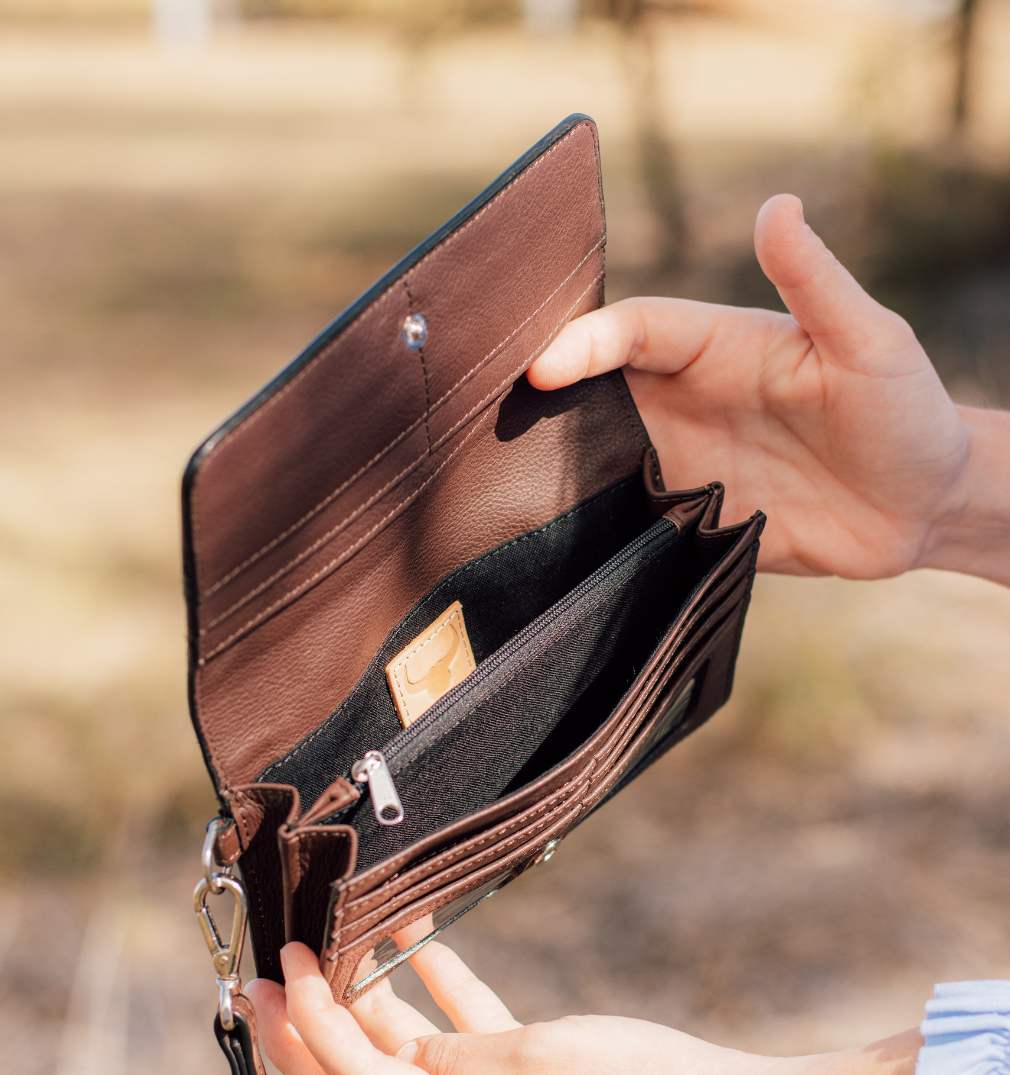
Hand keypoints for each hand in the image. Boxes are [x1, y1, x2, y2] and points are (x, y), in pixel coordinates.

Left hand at [249, 939, 922, 1074]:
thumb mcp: (541, 1061)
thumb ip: (459, 1054)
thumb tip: (401, 1047)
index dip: (314, 1024)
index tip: (286, 967)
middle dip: (304, 1038)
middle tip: (260, 982)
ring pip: (405, 1064)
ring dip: (365, 1010)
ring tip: (327, 954)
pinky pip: (461, 1047)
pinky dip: (435, 999)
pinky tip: (418, 949)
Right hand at [528, 195, 1009, 586]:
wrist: (924, 510)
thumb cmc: (907, 411)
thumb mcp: (870, 340)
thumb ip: (816, 281)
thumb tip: (777, 205)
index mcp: (718, 349)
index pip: (634, 334)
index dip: (584, 344)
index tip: (542, 369)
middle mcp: (689, 403)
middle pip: (597, 393)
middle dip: (544, 399)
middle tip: (488, 415)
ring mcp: (685, 464)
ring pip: (601, 456)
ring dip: (558, 462)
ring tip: (506, 477)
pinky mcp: (691, 521)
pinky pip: (630, 520)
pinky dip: (593, 522)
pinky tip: (558, 531)